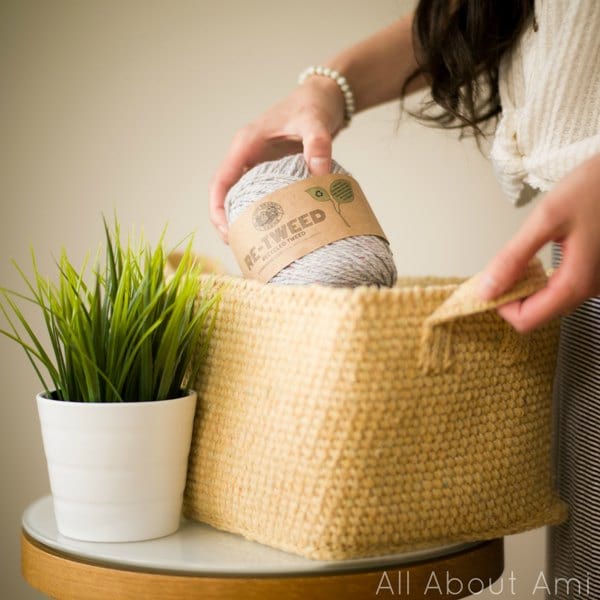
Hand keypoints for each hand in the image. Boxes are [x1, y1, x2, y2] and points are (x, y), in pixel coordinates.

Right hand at [208, 76, 345, 241]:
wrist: (325, 97)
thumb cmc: (314, 105)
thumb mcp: (315, 121)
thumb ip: (317, 145)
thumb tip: (320, 176)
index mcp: (246, 145)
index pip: (220, 181)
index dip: (218, 208)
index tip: (227, 231)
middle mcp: (247, 156)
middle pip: (227, 195)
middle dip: (230, 222)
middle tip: (244, 248)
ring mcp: (259, 164)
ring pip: (242, 197)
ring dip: (245, 220)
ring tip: (257, 247)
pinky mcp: (272, 171)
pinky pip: (261, 195)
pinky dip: (264, 213)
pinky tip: (277, 231)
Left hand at [478, 153, 599, 331]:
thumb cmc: (596, 188)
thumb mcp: (547, 218)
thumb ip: (513, 257)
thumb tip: (486, 289)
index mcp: (576, 283)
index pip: (526, 321)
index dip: (501, 305)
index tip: (488, 283)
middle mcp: (590, 290)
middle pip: (537, 313)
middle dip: (511, 294)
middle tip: (499, 267)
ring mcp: (595, 282)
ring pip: (549, 301)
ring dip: (525, 285)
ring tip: (518, 258)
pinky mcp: (595, 271)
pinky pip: (561, 287)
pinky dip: (540, 278)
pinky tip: (535, 257)